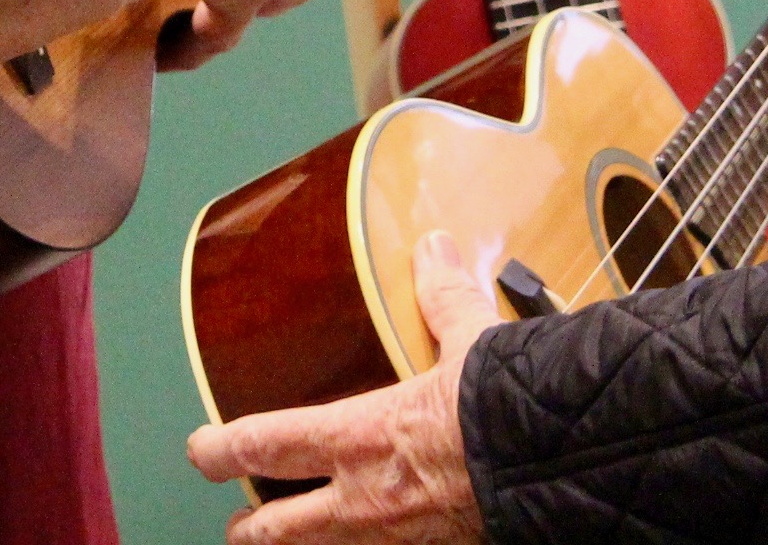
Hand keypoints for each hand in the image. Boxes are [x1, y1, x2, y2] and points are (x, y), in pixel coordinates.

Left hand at [188, 229, 492, 541]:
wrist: (566, 468)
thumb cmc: (507, 410)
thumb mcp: (470, 341)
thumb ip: (442, 298)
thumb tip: (434, 252)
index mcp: (356, 438)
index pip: (262, 446)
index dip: (220, 452)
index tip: (202, 451)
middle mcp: (363, 501)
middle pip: (277, 531)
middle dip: (251, 529)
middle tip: (239, 524)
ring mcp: (398, 537)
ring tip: (290, 542)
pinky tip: (378, 537)